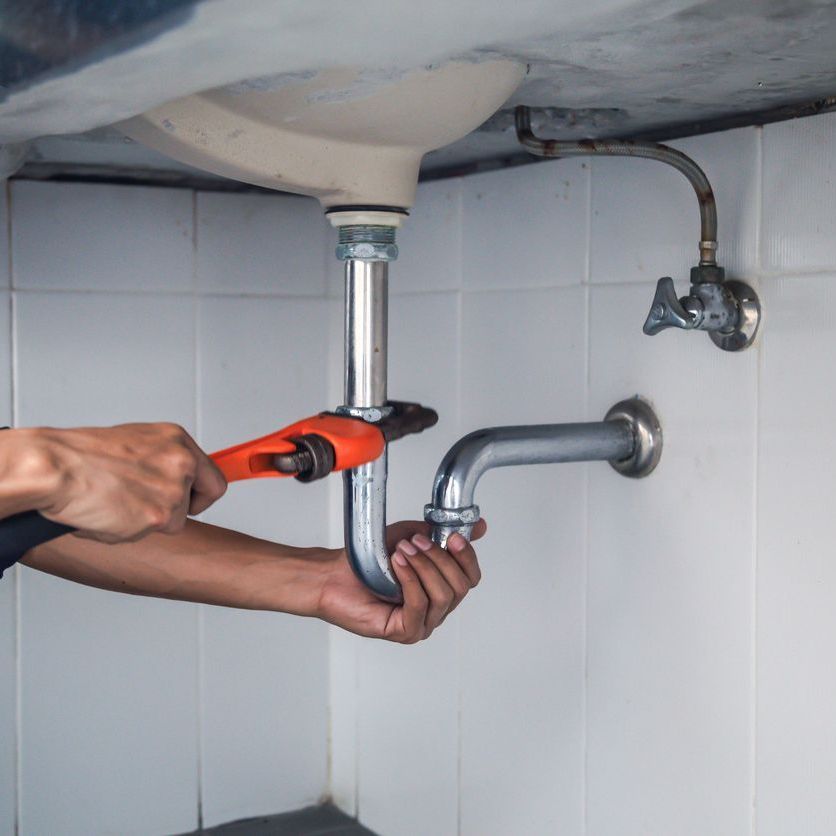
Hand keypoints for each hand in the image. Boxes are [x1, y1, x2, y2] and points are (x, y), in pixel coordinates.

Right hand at [10, 423, 226, 542]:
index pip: (213, 476)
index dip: (202, 494)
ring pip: (170, 522)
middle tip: (149, 509)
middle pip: (198, 503)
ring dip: (144, 520)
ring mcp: (172, 490)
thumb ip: (161, 460)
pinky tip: (106, 513)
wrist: (55, 466)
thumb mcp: (134, 443)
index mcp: (177, 440)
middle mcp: (181, 462)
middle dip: (177, 511)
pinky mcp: (158, 516)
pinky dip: (125, 531)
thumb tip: (172, 479)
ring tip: (114, 503)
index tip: (195, 500)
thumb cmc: (81, 455)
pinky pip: (146, 535)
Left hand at [316, 519, 486, 642]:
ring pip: (442, 596)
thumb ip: (443, 533)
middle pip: (460, 587)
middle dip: (440, 559)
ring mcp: (422, 624)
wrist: (335, 574)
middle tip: (417, 542)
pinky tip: (397, 564)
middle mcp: (436, 609)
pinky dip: (410, 580)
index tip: (454, 537)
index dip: (467, 557)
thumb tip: (480, 527)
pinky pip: (419, 606)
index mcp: (442, 588)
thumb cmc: (370, 560)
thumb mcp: (412, 537)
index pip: (471, 578)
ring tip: (402, 550)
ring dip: (424, 567)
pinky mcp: (405, 632)